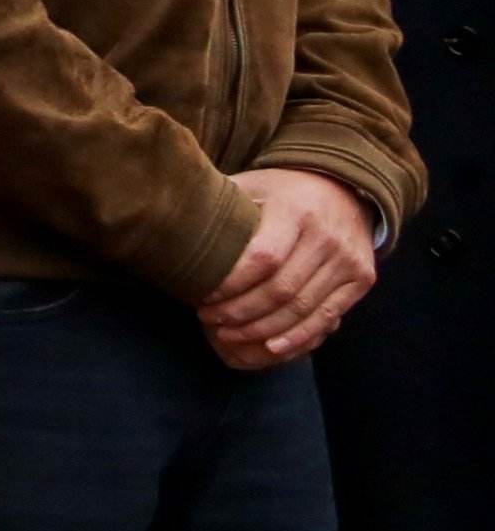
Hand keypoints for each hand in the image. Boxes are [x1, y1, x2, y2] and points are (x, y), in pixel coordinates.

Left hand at [204, 168, 379, 368]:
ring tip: (229, 334)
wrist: (344, 188)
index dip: (231, 284)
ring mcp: (349, 259)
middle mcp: (328, 236)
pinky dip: (298, 336)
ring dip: (262, 329)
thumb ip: (221, 204)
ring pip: (302, 308)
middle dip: (241, 312)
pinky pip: (328, 316)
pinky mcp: (362, 278)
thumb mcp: (252, 185)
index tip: (203, 296)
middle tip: (210, 320)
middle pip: (280, 290)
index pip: (262, 258)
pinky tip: (270, 345)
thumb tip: (169, 218)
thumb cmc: (281, 191)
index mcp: (296, 210)